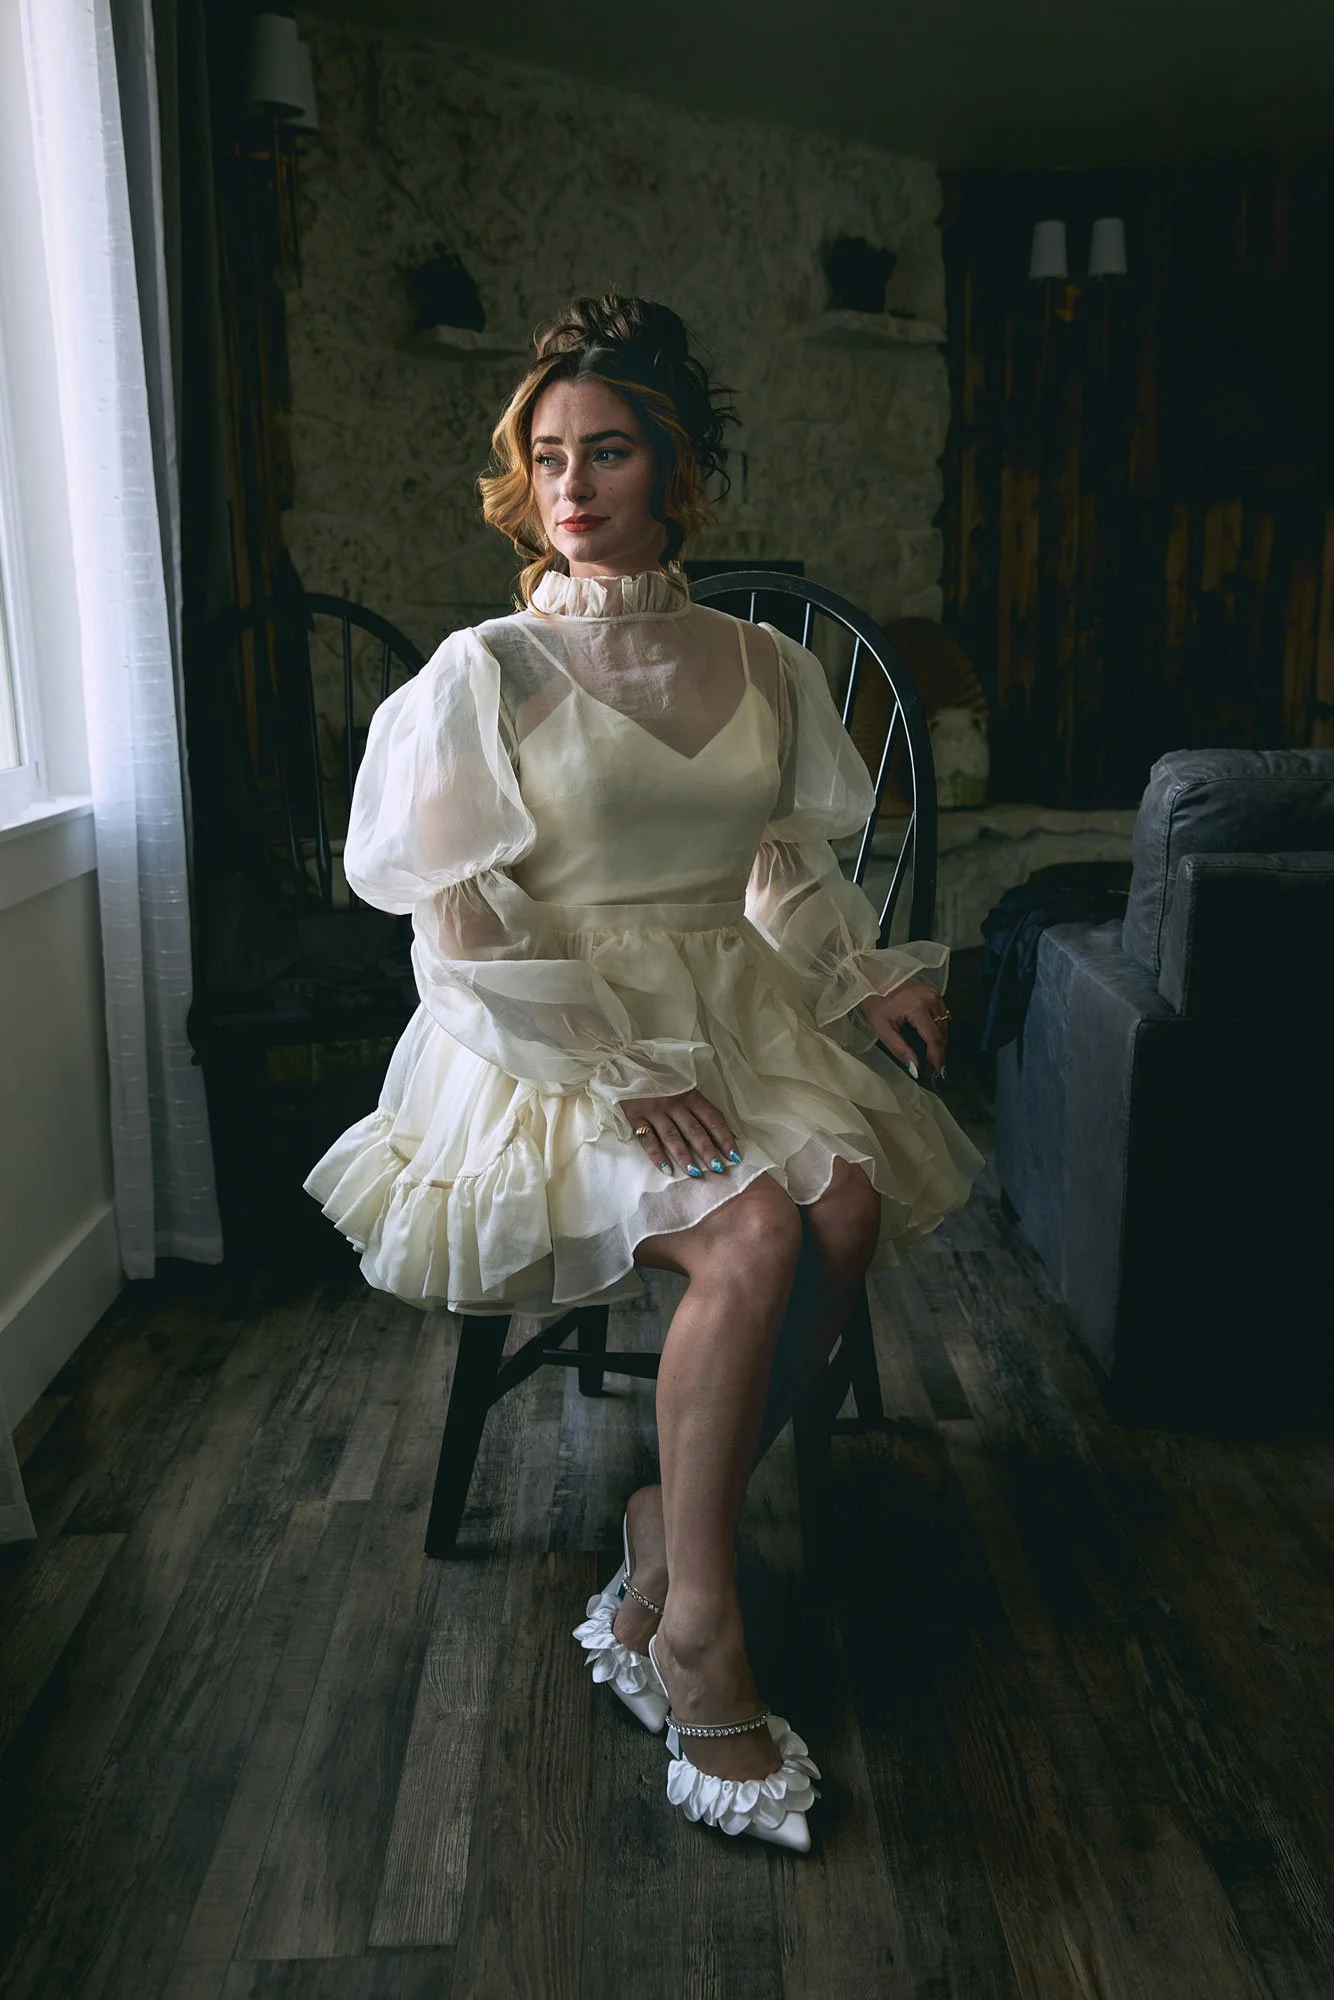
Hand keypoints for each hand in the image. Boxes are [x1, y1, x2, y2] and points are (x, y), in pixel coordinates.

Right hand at [621, 1088, 741, 1177]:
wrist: (628, 1066)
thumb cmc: (663, 1082)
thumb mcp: (685, 1090)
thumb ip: (702, 1110)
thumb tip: (728, 1134)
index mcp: (690, 1096)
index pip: (712, 1119)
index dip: (724, 1138)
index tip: (735, 1156)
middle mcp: (674, 1104)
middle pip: (694, 1130)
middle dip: (707, 1151)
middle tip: (718, 1169)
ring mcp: (654, 1110)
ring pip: (672, 1136)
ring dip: (684, 1156)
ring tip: (695, 1173)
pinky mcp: (635, 1117)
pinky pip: (647, 1139)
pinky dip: (657, 1155)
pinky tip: (666, 1169)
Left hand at [860, 980, 948, 1078]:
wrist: (875, 980)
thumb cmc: (876, 1003)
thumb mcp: (882, 1029)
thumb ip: (900, 1049)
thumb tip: (916, 1068)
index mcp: (918, 1007)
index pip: (934, 1037)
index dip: (937, 1056)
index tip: (938, 1071)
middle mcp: (931, 998)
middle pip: (942, 1031)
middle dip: (938, 1050)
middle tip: (932, 1066)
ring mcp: (934, 992)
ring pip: (944, 1023)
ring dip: (939, 1039)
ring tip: (932, 1054)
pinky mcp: (934, 990)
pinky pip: (942, 1014)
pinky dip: (938, 1027)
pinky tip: (930, 1037)